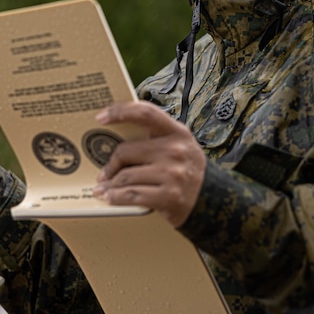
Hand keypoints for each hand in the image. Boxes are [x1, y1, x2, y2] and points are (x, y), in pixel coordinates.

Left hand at [92, 100, 206, 227]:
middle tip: (104, 174)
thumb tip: (114, 138)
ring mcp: (173, 174)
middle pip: (126, 150)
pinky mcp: (169, 196)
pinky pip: (132, 195)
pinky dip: (115, 197)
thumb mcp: (178, 146)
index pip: (145, 113)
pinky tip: (109, 198)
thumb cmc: (186, 171)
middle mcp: (176, 150)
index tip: (100, 117)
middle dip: (111, 164)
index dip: (120, 111)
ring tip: (103, 189)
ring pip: (125, 176)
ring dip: (110, 185)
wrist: (213, 202)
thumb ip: (154, 138)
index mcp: (177, 132)